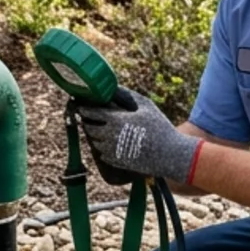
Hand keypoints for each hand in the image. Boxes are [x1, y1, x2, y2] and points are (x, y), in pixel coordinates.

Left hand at [76, 88, 200, 184]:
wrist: (170, 155)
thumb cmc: (160, 127)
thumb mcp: (146, 106)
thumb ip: (128, 95)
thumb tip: (115, 88)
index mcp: (116, 120)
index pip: (92, 113)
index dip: (83, 109)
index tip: (79, 106)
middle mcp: (110, 136)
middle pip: (90, 129)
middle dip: (88, 122)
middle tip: (89, 118)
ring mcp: (112, 151)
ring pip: (95, 143)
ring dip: (96, 136)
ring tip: (102, 130)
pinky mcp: (117, 162)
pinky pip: (103, 155)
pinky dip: (104, 148)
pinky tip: (112, 144)